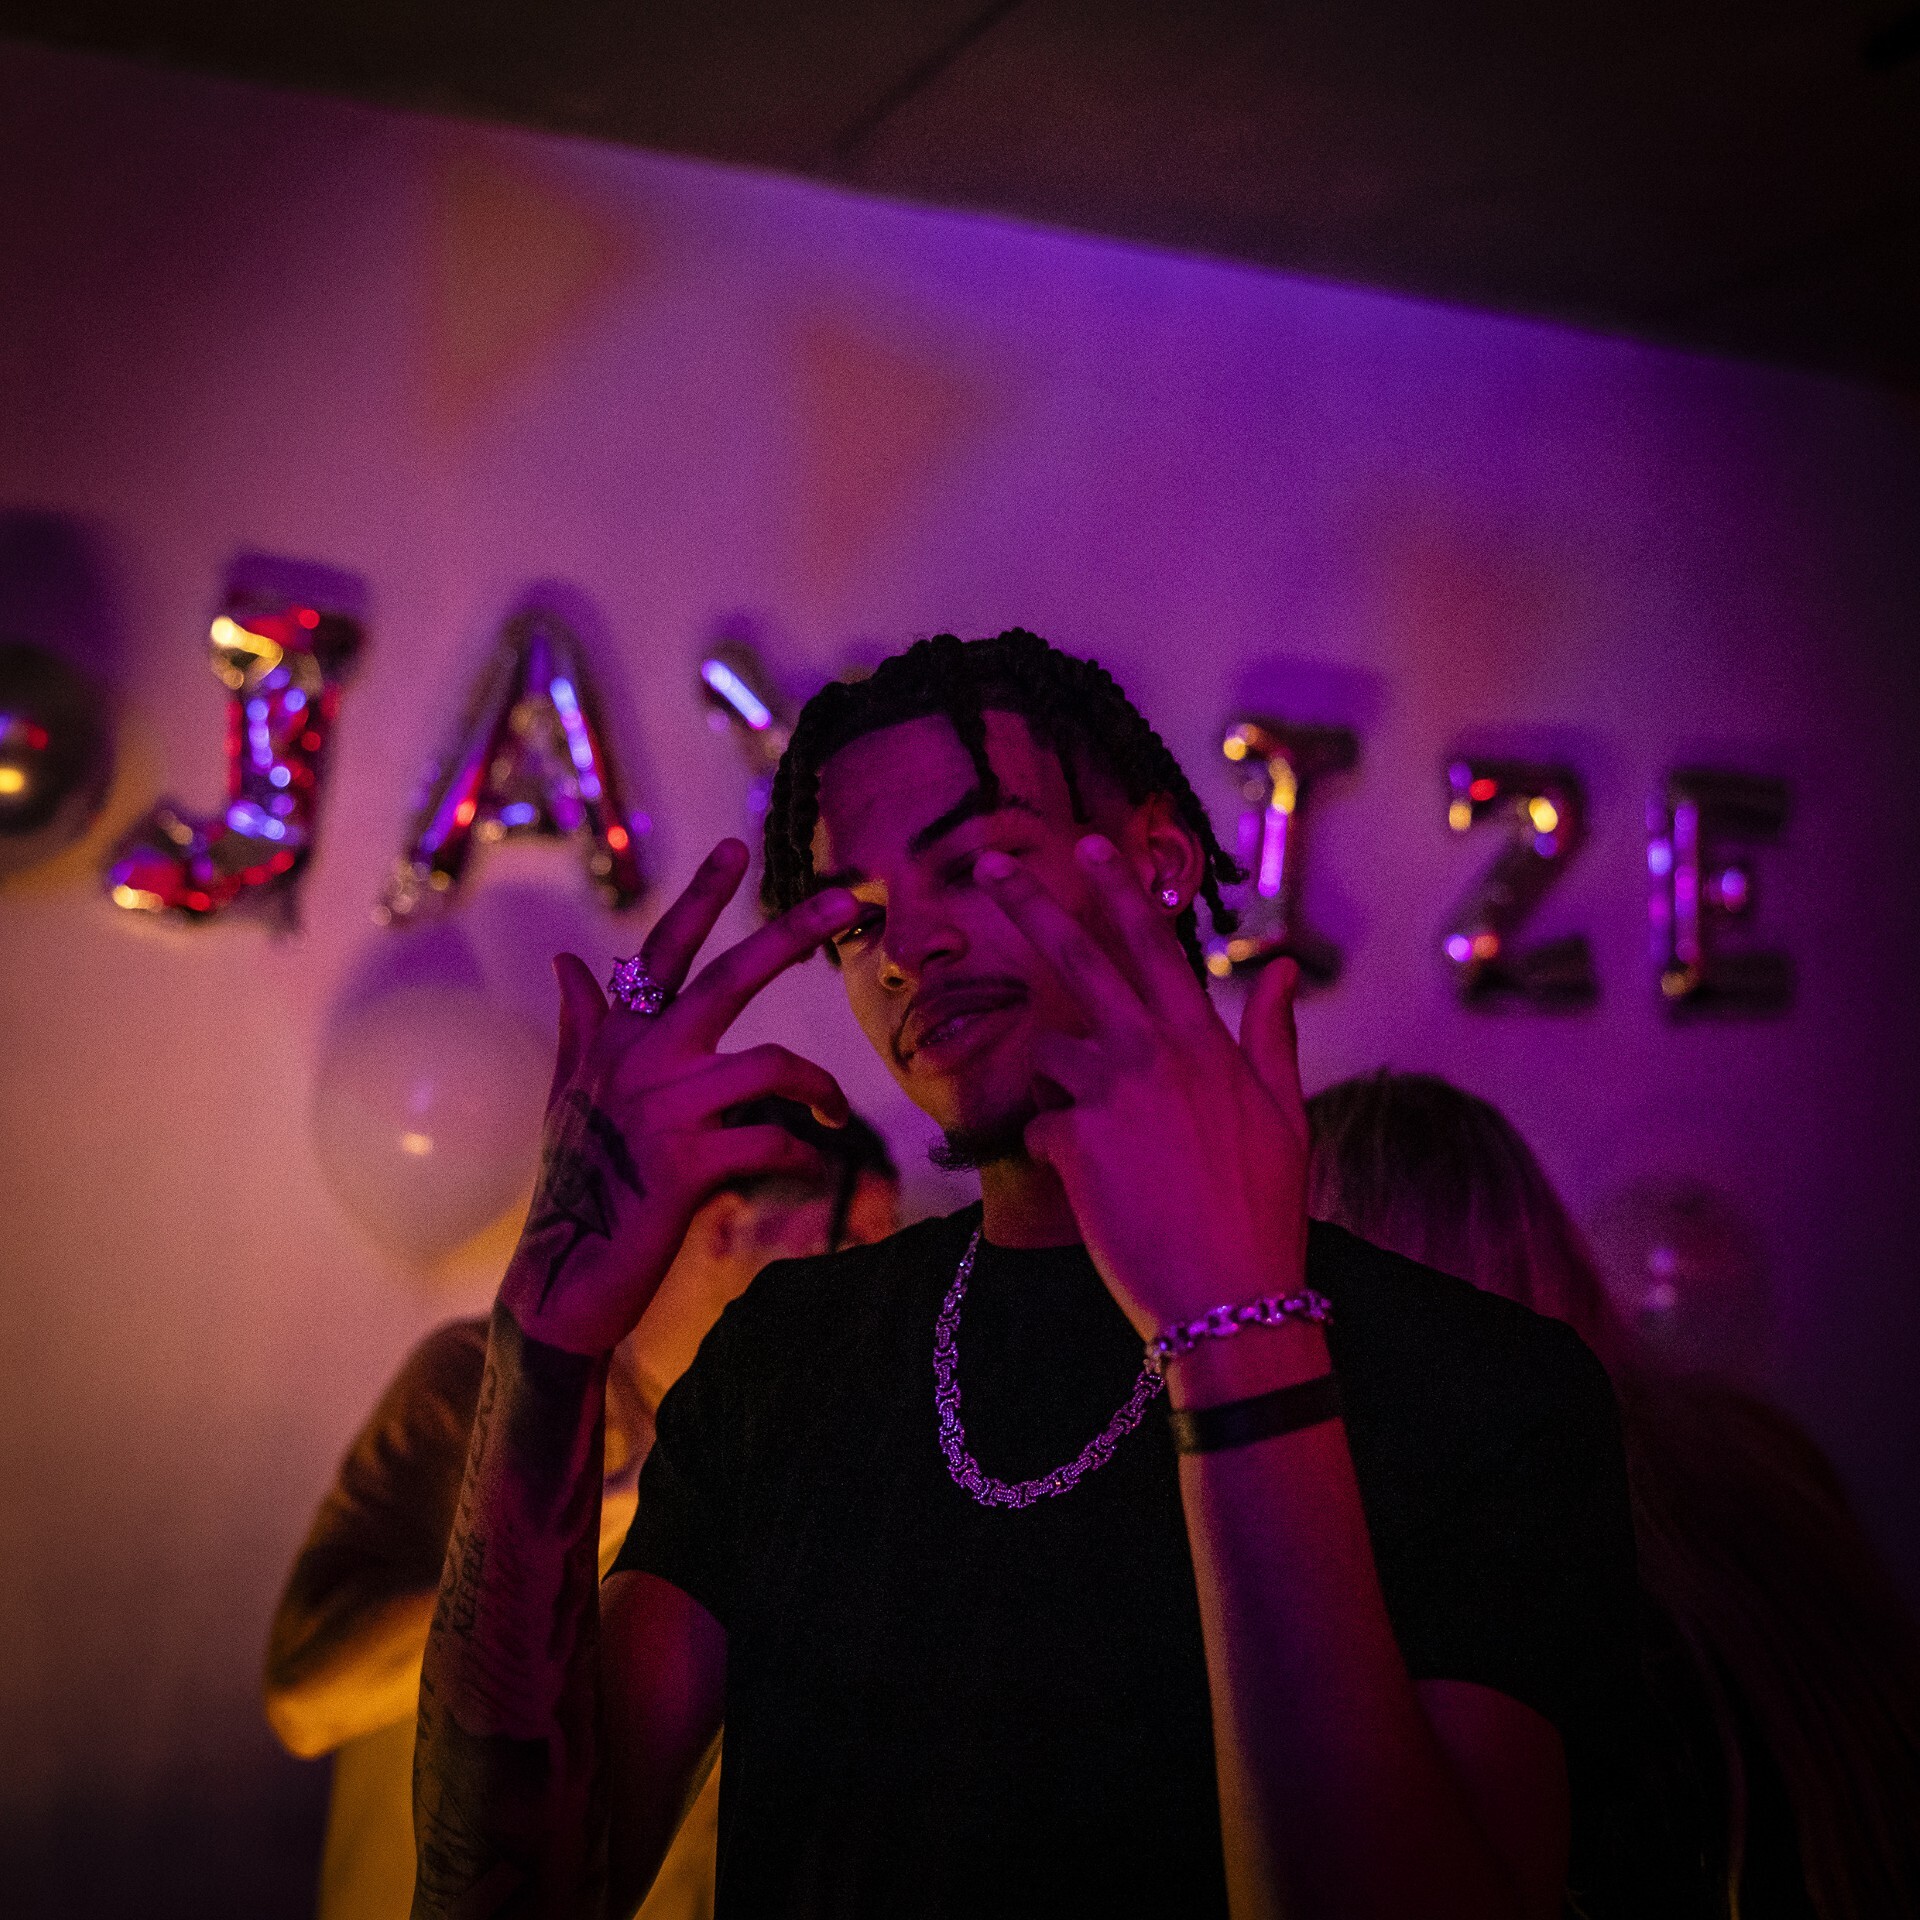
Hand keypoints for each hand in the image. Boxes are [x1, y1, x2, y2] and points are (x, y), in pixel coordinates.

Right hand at [500, 840, 859, 1353]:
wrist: (563, 1278)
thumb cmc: (578, 1183)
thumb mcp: (570, 1094)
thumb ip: (580, 1024)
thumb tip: (566, 959)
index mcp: (617, 1039)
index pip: (662, 950)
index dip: (699, 896)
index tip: (734, 844)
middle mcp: (639, 1059)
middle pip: (730, 977)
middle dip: (795, 932)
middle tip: (853, 899)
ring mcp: (664, 1109)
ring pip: (772, 1065)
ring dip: (820, 1089)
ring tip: (836, 1113)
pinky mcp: (690, 1163)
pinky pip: (777, 1142)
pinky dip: (804, 1153)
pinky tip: (810, 1166)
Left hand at [974, 837, 1310, 1345]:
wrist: (1232, 1301)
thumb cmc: (1264, 1214)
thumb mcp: (1287, 1117)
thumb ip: (1272, 1036)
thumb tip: (1279, 968)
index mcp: (1205, 1044)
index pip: (1156, 946)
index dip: (1119, 891)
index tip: (1087, 845)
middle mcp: (1154, 1054)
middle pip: (1080, 961)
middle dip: (1032, 904)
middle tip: (988, 863)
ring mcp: (1110, 1096)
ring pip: (1051, 1055)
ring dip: (1061, 1085)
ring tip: (1109, 1145)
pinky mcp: (1073, 1143)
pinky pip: (1040, 1127)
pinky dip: (1056, 1150)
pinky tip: (1097, 1189)